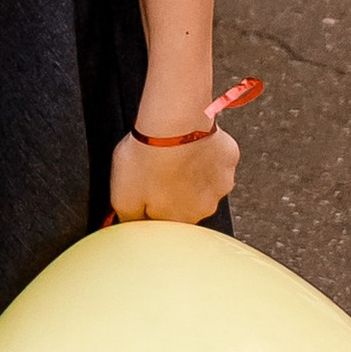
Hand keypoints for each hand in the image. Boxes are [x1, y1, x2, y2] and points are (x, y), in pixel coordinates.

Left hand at [108, 124, 237, 225]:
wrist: (174, 124)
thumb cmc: (148, 157)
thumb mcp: (122, 197)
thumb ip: (128, 218)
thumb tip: (128, 227)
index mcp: (179, 219)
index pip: (165, 221)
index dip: (152, 204)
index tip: (144, 189)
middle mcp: (205, 207)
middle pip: (187, 204)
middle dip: (174, 190)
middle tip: (156, 169)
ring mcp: (221, 182)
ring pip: (203, 182)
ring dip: (191, 172)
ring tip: (172, 153)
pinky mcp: (228, 159)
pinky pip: (216, 160)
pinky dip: (205, 153)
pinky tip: (190, 143)